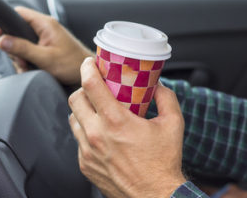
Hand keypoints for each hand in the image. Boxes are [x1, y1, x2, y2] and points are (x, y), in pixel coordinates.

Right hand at [0, 6, 91, 84]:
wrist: (87, 73)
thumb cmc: (72, 64)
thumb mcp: (45, 58)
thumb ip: (23, 48)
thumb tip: (2, 40)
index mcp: (45, 24)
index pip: (17, 13)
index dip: (3, 23)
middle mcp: (45, 27)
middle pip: (17, 31)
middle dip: (14, 48)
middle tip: (22, 61)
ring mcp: (46, 37)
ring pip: (21, 44)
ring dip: (21, 58)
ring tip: (31, 67)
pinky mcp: (47, 47)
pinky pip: (29, 51)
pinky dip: (28, 61)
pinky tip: (34, 69)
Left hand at [68, 57, 186, 197]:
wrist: (154, 196)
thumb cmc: (164, 162)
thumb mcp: (173, 124)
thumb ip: (167, 98)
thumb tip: (158, 84)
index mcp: (116, 121)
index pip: (90, 84)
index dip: (87, 68)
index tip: (90, 62)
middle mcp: (96, 135)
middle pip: (75, 99)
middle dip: (84, 88)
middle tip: (97, 86)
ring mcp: (87, 152)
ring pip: (73, 119)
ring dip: (83, 110)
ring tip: (98, 109)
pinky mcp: (85, 165)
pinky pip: (78, 140)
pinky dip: (86, 131)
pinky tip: (102, 133)